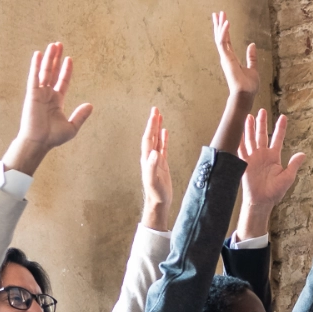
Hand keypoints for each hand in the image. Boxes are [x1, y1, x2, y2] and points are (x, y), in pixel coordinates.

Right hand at [1, 41, 91, 175]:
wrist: (39, 142)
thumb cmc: (53, 137)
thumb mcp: (72, 127)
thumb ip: (81, 115)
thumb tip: (91, 105)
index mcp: (56, 101)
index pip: (62, 81)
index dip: (66, 70)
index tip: (69, 59)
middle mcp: (47, 94)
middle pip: (53, 72)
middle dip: (56, 59)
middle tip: (59, 45)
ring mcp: (39, 93)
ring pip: (45, 71)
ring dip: (49, 58)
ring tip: (53, 45)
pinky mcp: (32, 94)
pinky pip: (34, 77)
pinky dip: (36, 66)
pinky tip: (38, 54)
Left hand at [139, 108, 173, 229]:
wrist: (159, 202)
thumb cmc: (156, 193)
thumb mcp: (153, 181)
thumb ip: (153, 167)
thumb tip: (155, 152)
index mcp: (147, 159)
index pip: (148, 139)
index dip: (150, 126)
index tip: (154, 114)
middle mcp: (150, 157)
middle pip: (151, 136)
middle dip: (153, 122)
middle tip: (155, 109)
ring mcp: (156, 160)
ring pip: (156, 140)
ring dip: (157, 128)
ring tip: (159, 116)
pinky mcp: (162, 164)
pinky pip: (163, 148)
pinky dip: (164, 139)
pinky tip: (165, 132)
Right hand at [212, 11, 258, 97]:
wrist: (246, 94)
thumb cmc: (249, 85)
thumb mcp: (252, 68)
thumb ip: (251, 57)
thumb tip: (252, 44)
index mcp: (232, 58)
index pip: (227, 41)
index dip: (224, 30)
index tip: (223, 19)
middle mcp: (226, 56)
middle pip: (221, 37)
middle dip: (218, 25)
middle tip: (217, 13)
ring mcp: (225, 57)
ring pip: (220, 38)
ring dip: (220, 25)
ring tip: (220, 14)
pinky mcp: (226, 58)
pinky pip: (223, 43)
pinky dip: (224, 32)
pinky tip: (226, 23)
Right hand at [240, 108, 305, 232]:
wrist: (261, 201)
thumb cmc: (275, 191)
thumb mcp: (287, 177)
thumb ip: (294, 164)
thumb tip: (303, 154)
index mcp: (273, 156)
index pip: (277, 138)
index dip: (280, 128)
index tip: (283, 117)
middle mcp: (262, 155)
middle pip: (261, 135)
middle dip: (262, 123)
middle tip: (262, 110)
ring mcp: (252, 158)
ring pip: (250, 139)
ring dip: (249, 128)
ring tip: (249, 116)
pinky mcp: (244, 163)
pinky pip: (240, 149)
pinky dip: (239, 140)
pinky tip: (238, 131)